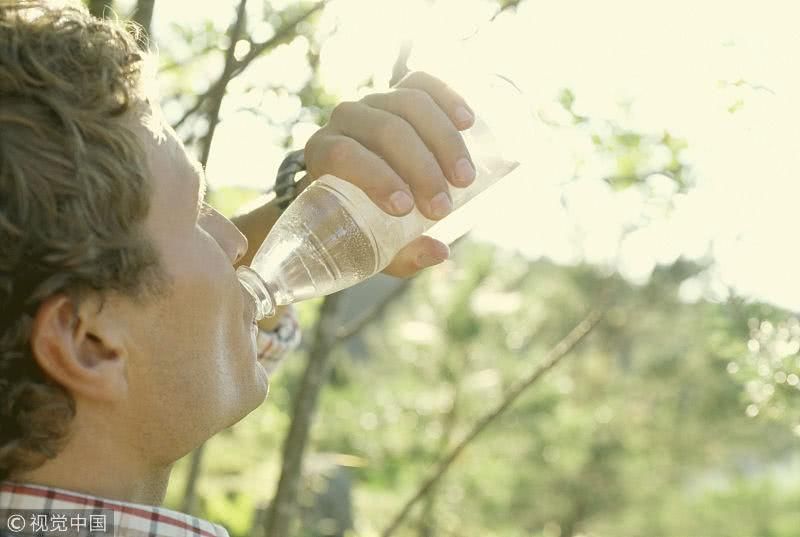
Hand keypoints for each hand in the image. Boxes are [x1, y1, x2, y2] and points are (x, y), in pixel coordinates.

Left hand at [303, 71, 476, 277]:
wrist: (355, 188)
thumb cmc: (359, 220)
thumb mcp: (370, 243)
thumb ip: (400, 253)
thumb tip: (439, 252)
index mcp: (323, 152)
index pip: (345, 154)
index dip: (376, 177)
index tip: (406, 209)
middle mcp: (345, 120)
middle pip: (385, 130)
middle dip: (420, 168)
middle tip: (443, 207)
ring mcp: (375, 101)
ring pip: (409, 104)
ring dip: (443, 141)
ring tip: (465, 178)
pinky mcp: (401, 94)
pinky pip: (423, 83)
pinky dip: (447, 97)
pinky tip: (468, 122)